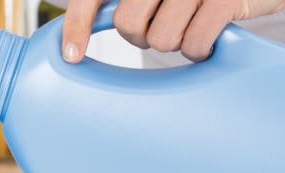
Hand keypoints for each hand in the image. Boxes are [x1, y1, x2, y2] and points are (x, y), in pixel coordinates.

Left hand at [61, 0, 284, 61]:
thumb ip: (131, 2)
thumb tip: (82, 36)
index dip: (78, 24)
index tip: (73, 54)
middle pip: (127, 23)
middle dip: (143, 36)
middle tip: (163, 26)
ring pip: (161, 39)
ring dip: (177, 43)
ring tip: (193, 24)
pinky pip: (194, 44)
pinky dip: (200, 50)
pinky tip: (211, 36)